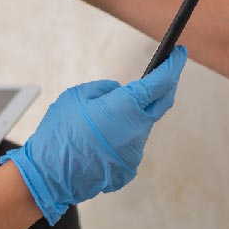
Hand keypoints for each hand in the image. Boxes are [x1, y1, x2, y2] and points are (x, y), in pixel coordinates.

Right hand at [0, 46, 187, 224]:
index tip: (179, 54)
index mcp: (127, 107)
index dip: (173, 65)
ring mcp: (135, 151)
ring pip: (142, 125)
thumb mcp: (77, 96)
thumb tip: (119, 92)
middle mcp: (138, 129)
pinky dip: (121, 137)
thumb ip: (105, 89)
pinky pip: (130, 145)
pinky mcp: (129, 167)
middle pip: (161, 103)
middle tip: (162, 73)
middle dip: (165, 86)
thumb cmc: (60, 133)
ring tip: (108, 116)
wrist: (50, 175)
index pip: (162, 81)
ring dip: (133, 116)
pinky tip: (101, 139)